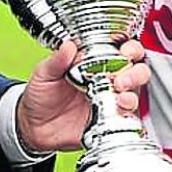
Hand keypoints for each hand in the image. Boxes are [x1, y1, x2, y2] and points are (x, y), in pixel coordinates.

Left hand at [15, 39, 149, 151]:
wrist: (34, 126)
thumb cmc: (41, 95)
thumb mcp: (44, 73)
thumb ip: (57, 60)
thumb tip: (69, 45)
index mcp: (94, 61)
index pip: (121, 48)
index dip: (129, 47)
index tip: (125, 51)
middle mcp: (107, 79)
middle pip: (136, 70)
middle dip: (135, 73)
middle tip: (120, 80)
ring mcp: (110, 100)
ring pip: (135, 94)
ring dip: (132, 95)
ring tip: (120, 98)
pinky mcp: (109, 121)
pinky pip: (126, 119)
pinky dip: (127, 117)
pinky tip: (118, 114)